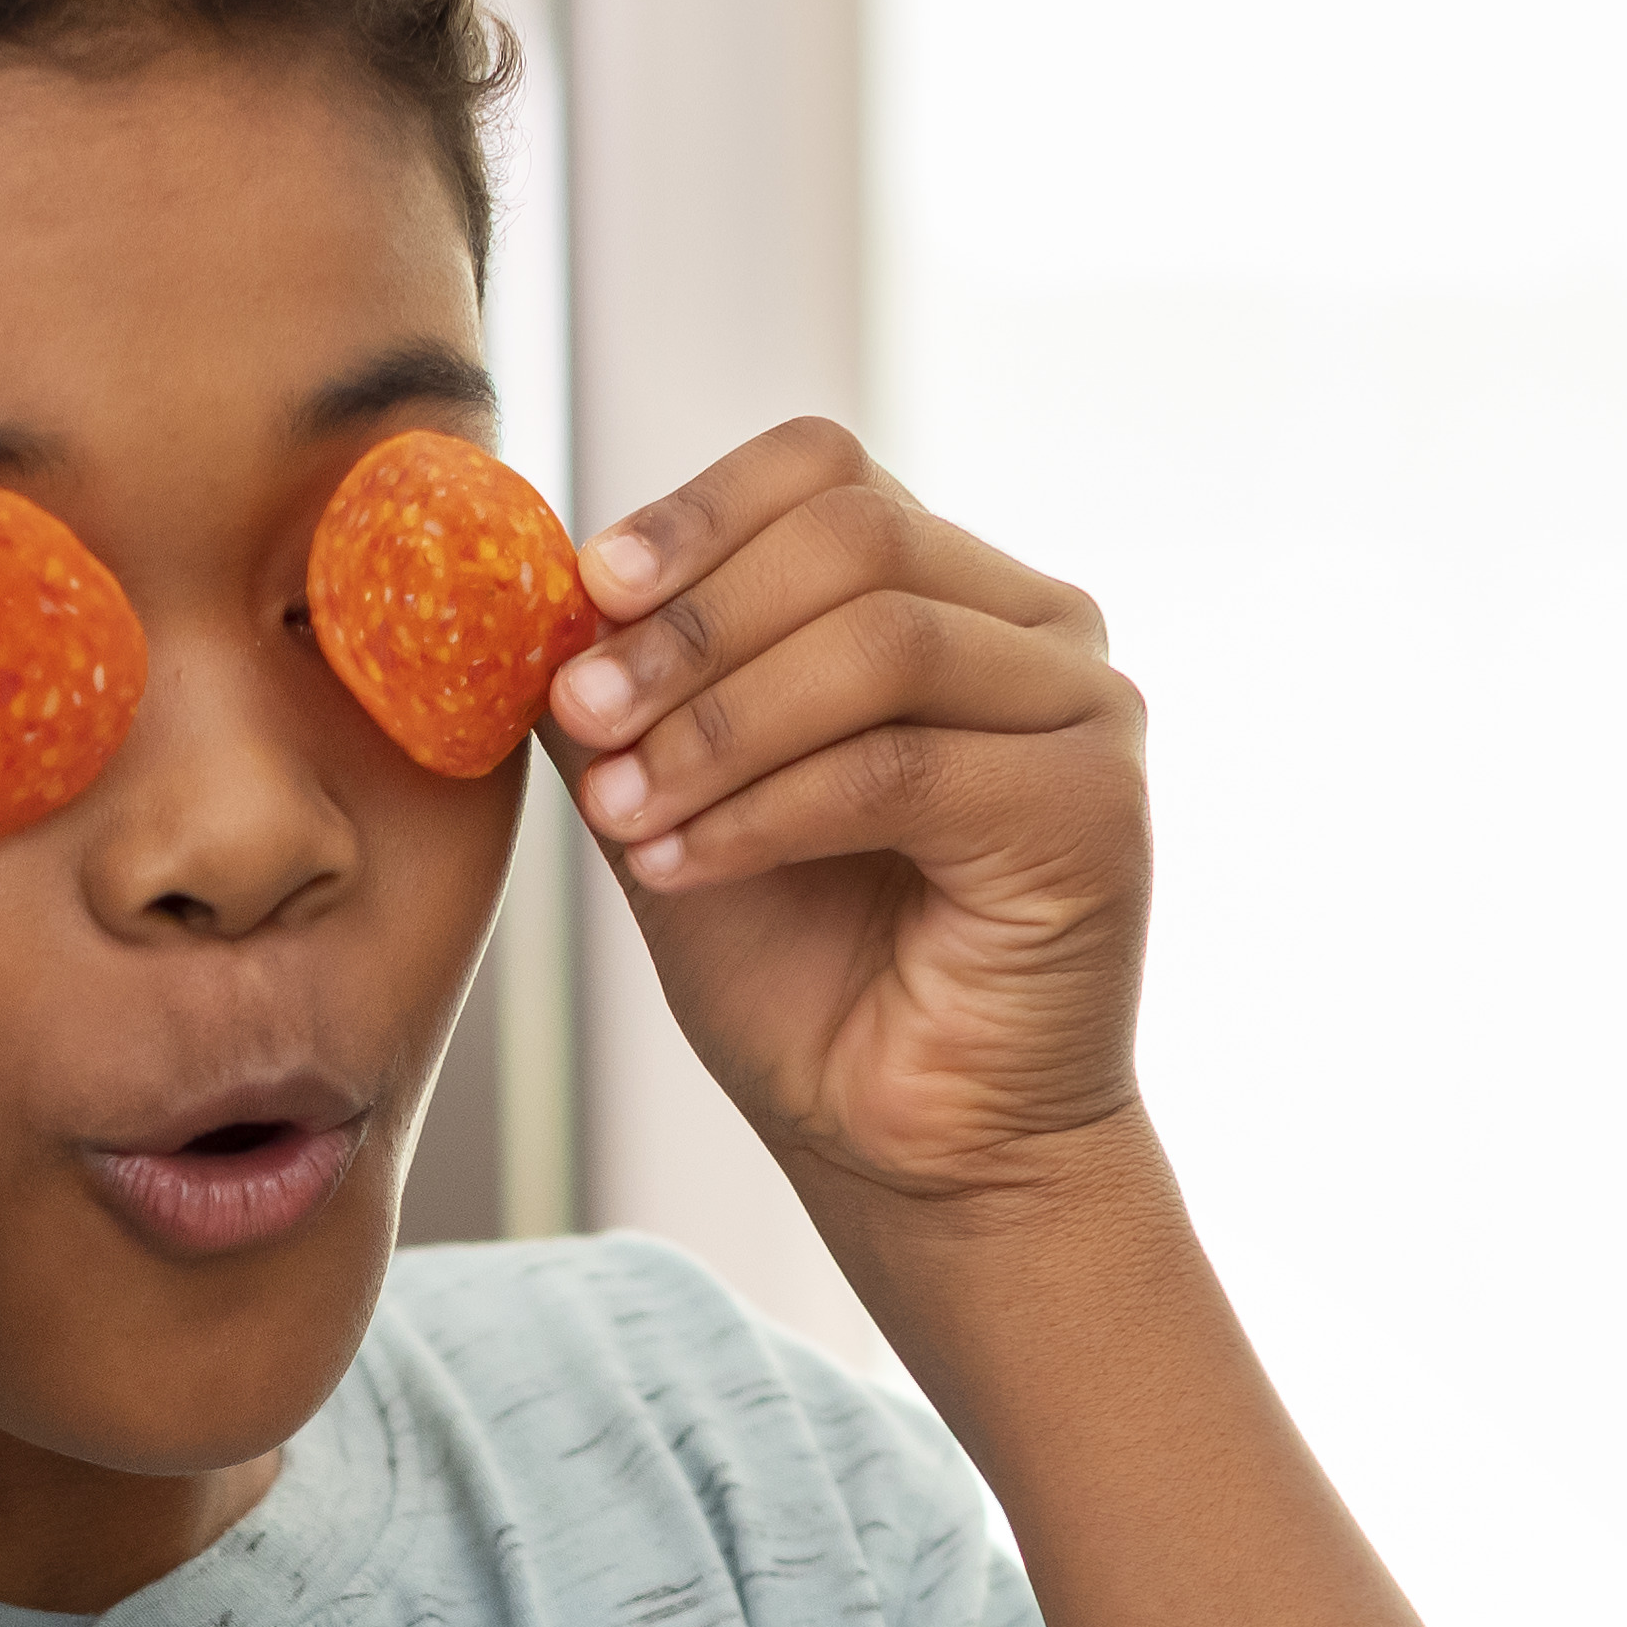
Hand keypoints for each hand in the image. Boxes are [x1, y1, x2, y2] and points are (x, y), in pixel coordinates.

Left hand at [545, 420, 1148, 1229]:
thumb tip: (533, 592)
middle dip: (691, 626)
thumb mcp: (678, 806)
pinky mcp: (1092, 808)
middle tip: (581, 714)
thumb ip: (631, 693)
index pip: (827, 472)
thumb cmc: (809, 985)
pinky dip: (765, 810)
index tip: (587, 588)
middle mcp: (1034, 630)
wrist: (913, 1154)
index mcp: (947, 593)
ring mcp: (1080, 711)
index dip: (699, 512)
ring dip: (719, 722)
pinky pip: (897, 766)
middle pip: (854, 534)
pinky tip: (678, 864)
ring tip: (620, 808)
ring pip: (878, 642)